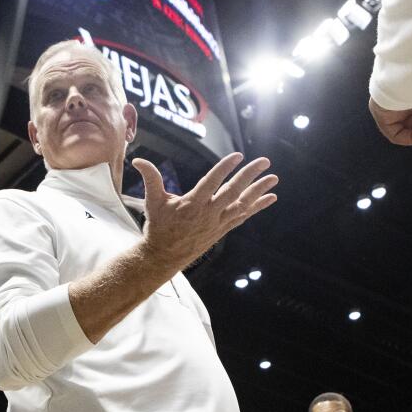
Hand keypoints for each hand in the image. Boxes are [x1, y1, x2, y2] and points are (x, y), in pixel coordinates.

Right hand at [133, 153, 277, 271]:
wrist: (165, 256)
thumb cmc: (159, 227)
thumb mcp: (153, 201)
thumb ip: (150, 178)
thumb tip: (137, 160)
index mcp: (193, 204)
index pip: (212, 182)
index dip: (225, 169)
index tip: (237, 156)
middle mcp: (209, 214)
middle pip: (233, 191)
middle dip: (250, 176)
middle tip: (264, 161)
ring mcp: (218, 222)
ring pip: (242, 204)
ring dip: (259, 191)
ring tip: (274, 178)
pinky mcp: (222, 229)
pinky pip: (243, 216)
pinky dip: (257, 207)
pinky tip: (270, 197)